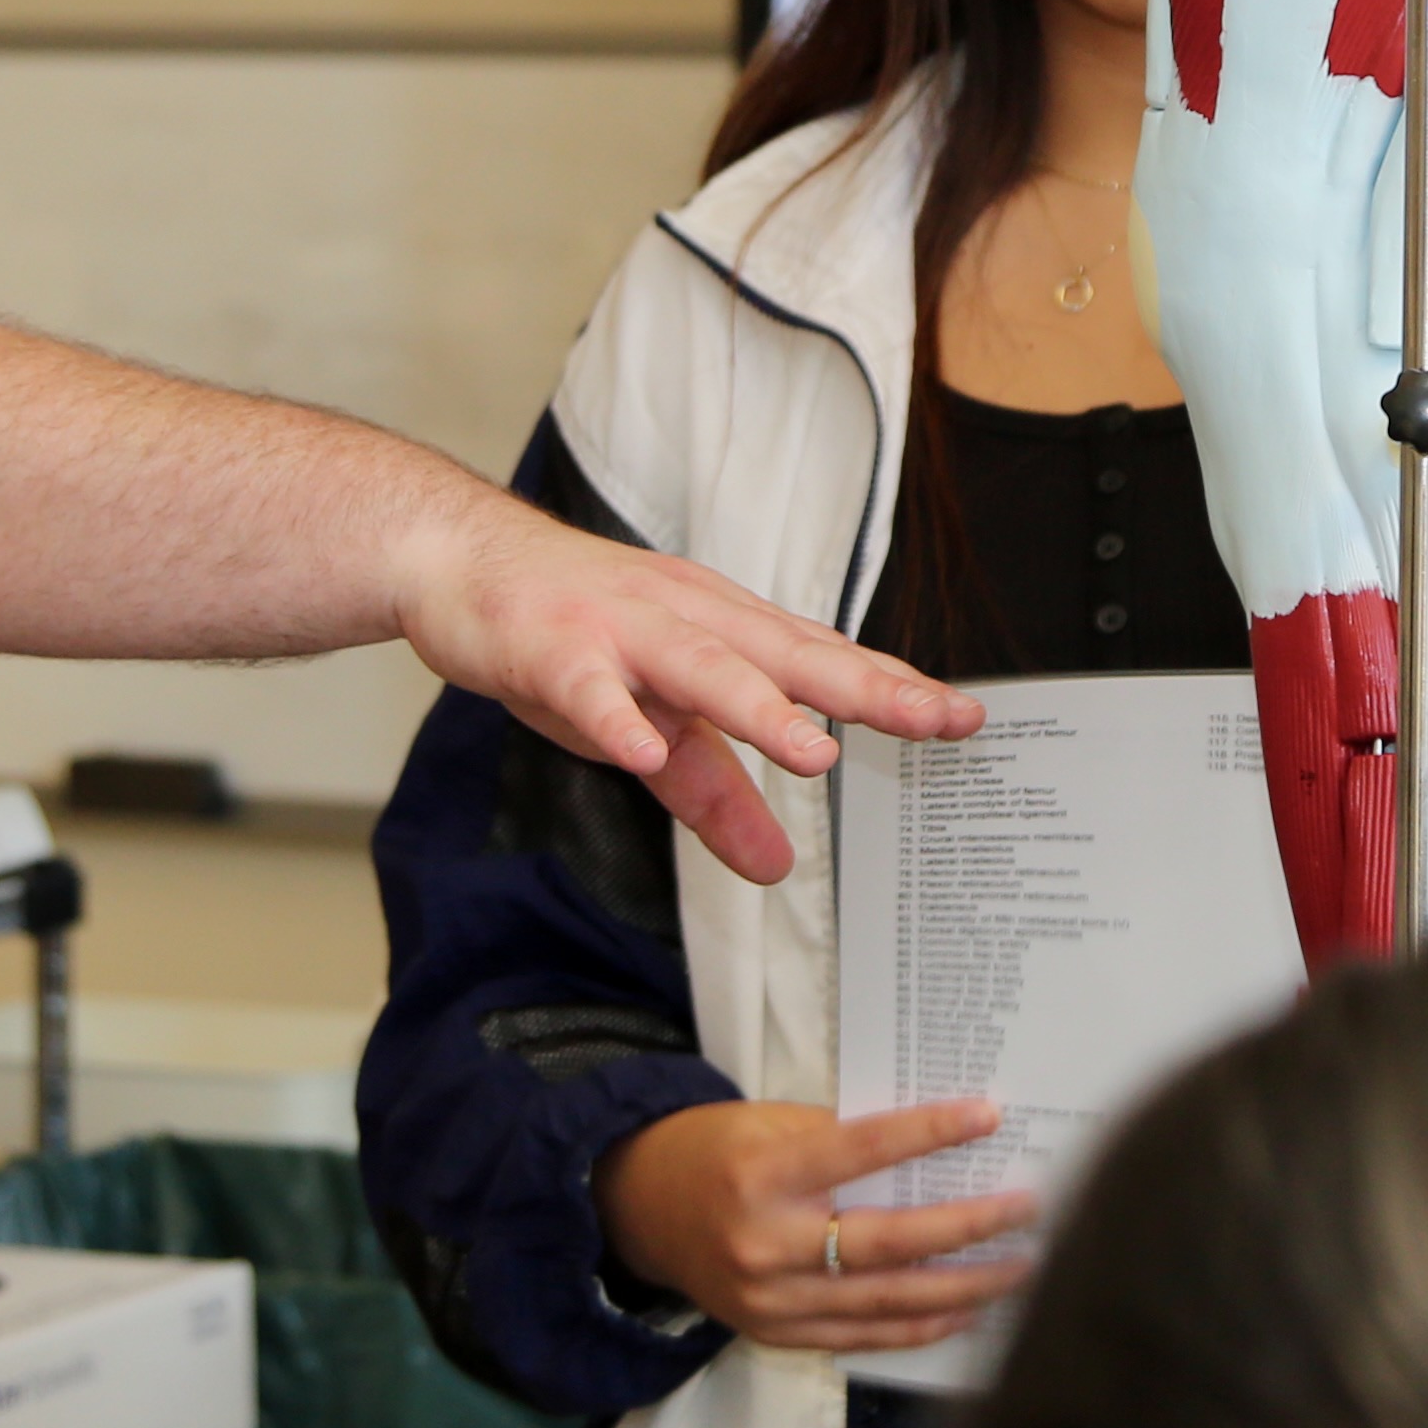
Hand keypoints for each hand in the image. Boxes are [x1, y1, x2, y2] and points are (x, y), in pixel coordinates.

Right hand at [387, 498, 975, 882]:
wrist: (462, 560)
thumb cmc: (568, 633)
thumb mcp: (653, 723)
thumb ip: (715, 793)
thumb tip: (776, 866)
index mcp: (721, 629)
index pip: (823, 661)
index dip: (893, 690)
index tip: (965, 718)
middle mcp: (685, 619)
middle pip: (786, 656)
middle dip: (865, 691)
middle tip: (936, 720)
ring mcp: (619, 630)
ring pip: (699, 666)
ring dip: (755, 706)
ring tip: (809, 749)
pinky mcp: (550, 648)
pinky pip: (587, 688)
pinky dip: (616, 717)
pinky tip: (642, 748)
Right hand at [599, 1098, 1035, 1352]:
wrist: (639, 1211)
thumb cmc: (714, 1152)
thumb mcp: (768, 1125)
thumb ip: (841, 1140)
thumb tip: (934, 1147)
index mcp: (761, 1176)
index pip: (859, 1151)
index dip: (926, 1133)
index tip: (987, 1116)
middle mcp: (765, 1244)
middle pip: (887, 1243)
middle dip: (968, 1227)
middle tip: (1027, 1208)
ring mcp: (770, 1301)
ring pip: (886, 1302)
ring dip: (964, 1288)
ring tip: (1021, 1268)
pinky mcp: (776, 1335)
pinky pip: (863, 1337)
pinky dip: (920, 1326)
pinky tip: (968, 1310)